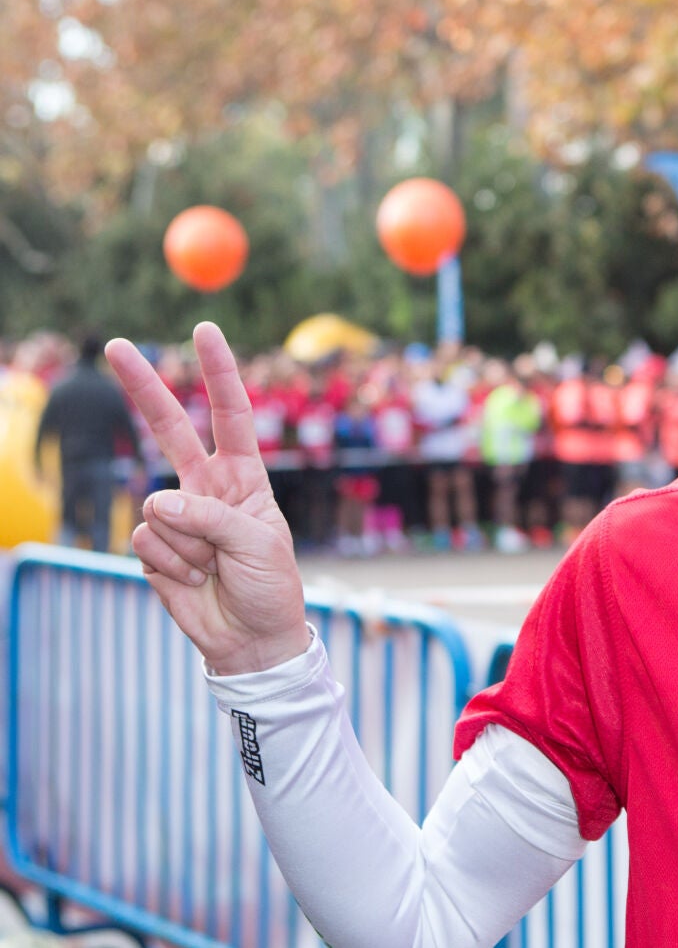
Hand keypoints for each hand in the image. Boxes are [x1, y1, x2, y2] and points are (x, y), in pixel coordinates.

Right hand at [105, 323, 309, 674]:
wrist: (251, 638)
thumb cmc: (269, 586)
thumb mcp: (259, 544)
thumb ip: (213, 518)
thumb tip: (160, 503)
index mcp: (245, 477)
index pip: (230, 415)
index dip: (218, 374)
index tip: (205, 331)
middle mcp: (206, 487)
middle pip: (169, 428)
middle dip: (143, 386)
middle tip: (116, 344)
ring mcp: (176, 515)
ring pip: (161, 507)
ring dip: (190, 545)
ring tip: (214, 567)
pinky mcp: (153, 547)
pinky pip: (148, 541)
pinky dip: (172, 565)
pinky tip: (193, 581)